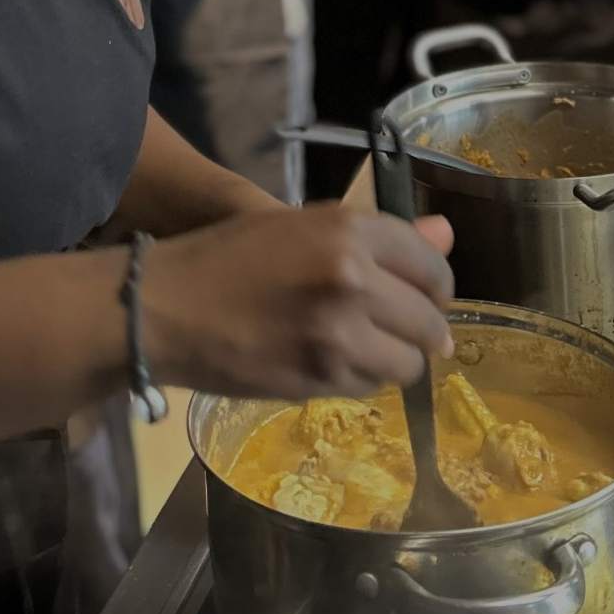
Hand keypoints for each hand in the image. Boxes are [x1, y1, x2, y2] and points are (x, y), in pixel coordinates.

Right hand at [141, 205, 455, 397]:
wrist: (165, 309)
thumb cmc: (228, 257)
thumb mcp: (304, 227)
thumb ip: (383, 236)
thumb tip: (448, 233)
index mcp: (350, 228)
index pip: (431, 264)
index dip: (434, 287)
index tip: (426, 298)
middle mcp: (354, 277)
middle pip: (429, 320)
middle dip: (423, 331)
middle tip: (399, 332)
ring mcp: (340, 333)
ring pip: (408, 363)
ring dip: (394, 361)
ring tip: (360, 350)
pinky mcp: (322, 378)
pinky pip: (371, 387)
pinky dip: (360, 380)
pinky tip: (329, 363)